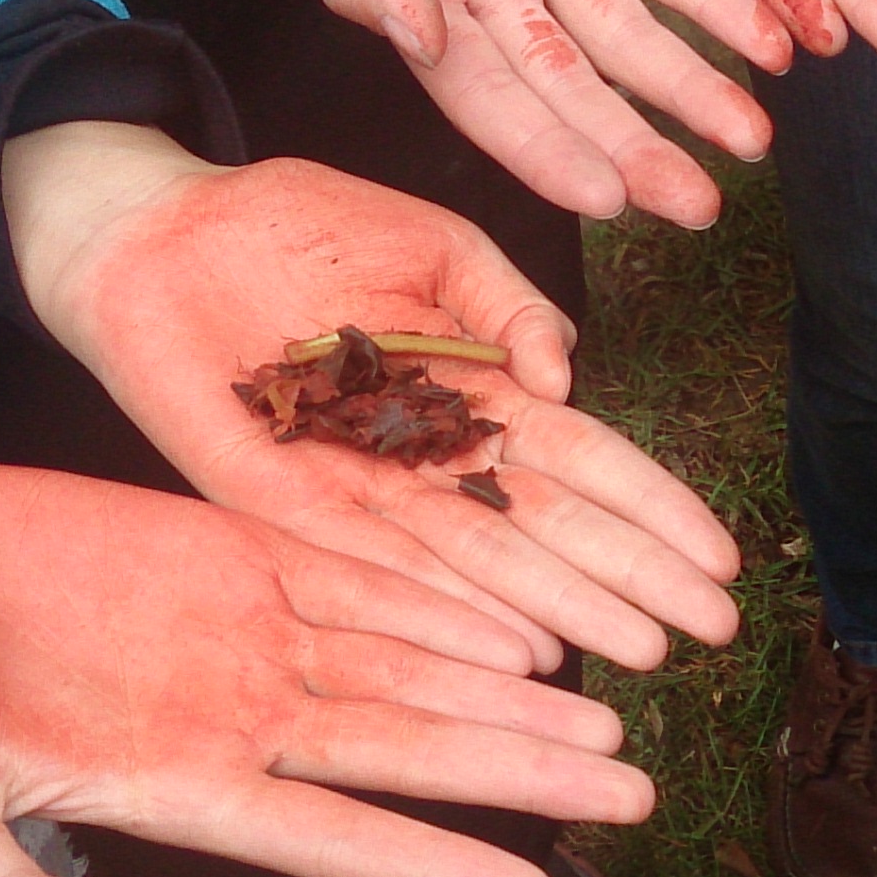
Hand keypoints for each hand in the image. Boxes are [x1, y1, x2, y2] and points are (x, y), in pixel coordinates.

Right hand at [0, 457, 653, 876]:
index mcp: (173, 788)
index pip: (333, 838)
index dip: (434, 859)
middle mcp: (234, 720)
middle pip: (409, 754)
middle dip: (521, 778)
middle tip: (637, 799)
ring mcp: (242, 633)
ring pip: (410, 669)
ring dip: (510, 698)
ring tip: (614, 726)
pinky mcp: (230, 548)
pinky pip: (360, 576)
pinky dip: (445, 601)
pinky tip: (530, 628)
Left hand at [4, 127, 742, 671]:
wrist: (156, 232)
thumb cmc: (292, 223)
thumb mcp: (429, 242)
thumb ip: (506, 301)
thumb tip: (569, 375)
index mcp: (477, 388)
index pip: (585, 461)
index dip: (654, 508)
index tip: (720, 558)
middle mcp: (434, 456)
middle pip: (552, 530)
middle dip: (635, 579)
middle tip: (711, 633)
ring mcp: (368, 492)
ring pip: (485, 566)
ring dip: (568, 611)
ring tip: (643, 653)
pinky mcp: (293, 512)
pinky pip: (383, 572)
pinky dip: (452, 613)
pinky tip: (520, 651)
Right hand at [253, 0, 776, 228]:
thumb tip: (414, 42)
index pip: (488, 90)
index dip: (548, 149)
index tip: (611, 203)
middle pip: (579, 74)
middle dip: (641, 141)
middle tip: (704, 204)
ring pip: (640, 18)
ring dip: (696, 79)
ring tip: (756, 134)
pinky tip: (776, 32)